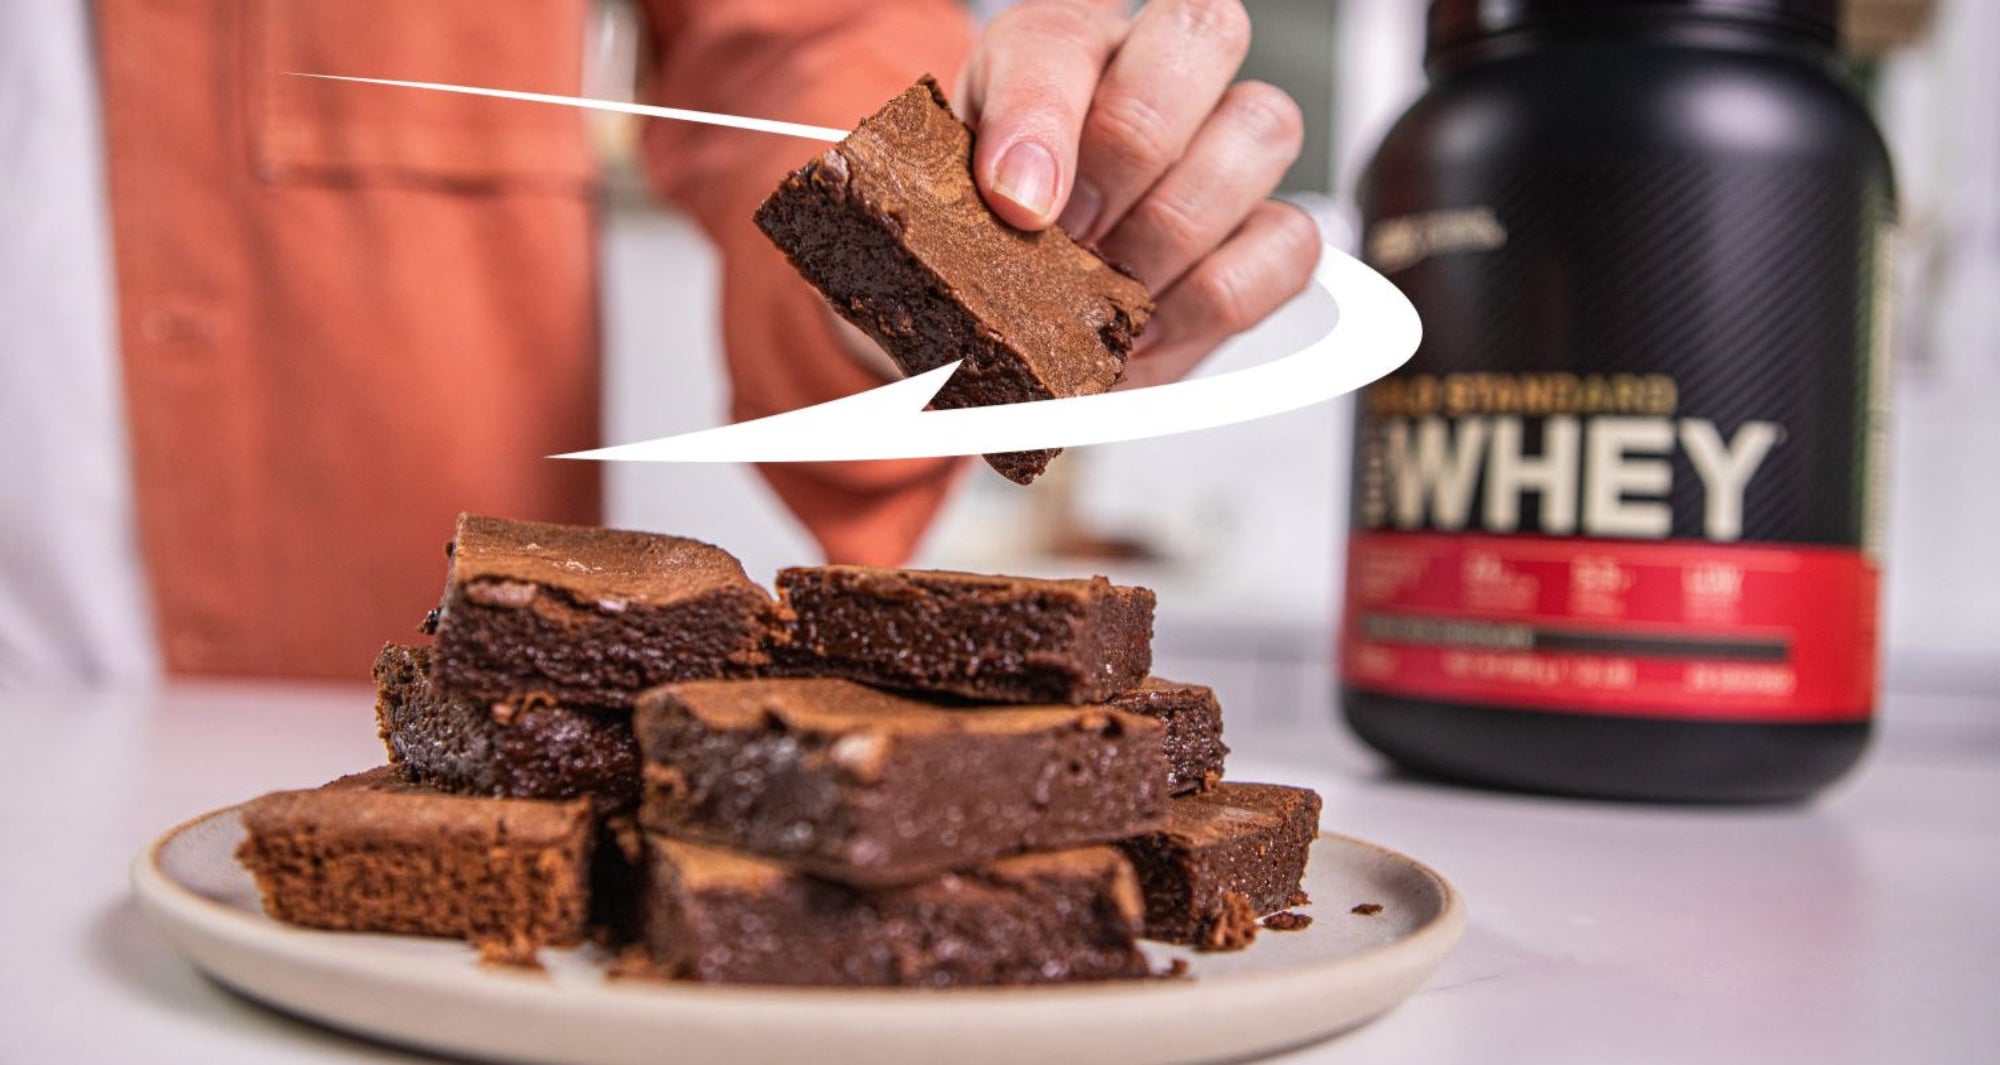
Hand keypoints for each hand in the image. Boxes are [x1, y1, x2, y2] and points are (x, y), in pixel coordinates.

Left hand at [958, 0, 1320, 388]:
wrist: (991, 332)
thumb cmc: (966, 255)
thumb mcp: (925, 223)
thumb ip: (934, 205)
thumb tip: (999, 212)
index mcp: (1057, 50)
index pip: (1061, 38)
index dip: (1042, 116)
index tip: (1016, 204)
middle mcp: (1154, 71)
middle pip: (1197, 34)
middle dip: (1131, 148)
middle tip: (1072, 237)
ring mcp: (1224, 145)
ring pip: (1261, 126)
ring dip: (1174, 227)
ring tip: (1106, 291)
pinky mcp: (1268, 234)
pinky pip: (1289, 242)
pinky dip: (1216, 295)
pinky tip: (1146, 329)